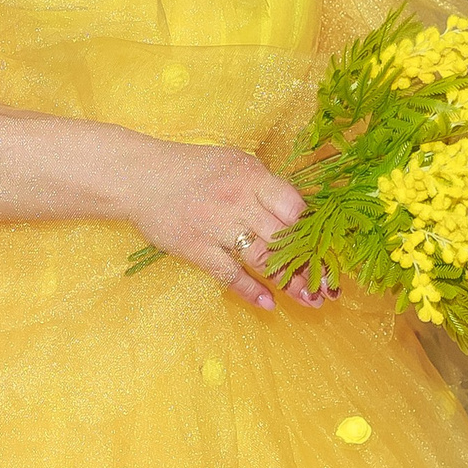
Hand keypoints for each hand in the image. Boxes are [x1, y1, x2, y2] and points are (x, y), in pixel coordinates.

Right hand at [117, 138, 318, 309]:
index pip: (293, 206)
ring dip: (290, 283)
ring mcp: (216, 228)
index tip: (324, 247)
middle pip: (283, 237)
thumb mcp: (233, 163)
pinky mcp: (197, 249)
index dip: (312, 229)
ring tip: (310, 300)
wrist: (139, 177)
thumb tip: (295, 213)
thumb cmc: (191, 169)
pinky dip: (252, 291)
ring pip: (263, 260)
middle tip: (328, 286)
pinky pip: (230, 275)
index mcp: (250, 176)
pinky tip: (269, 304)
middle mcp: (237, 201)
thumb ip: (263, 186)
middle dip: (309, 264)